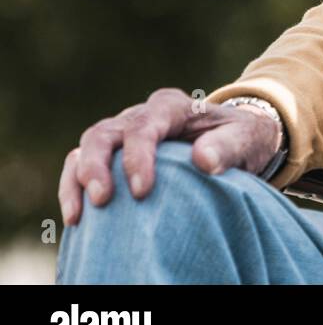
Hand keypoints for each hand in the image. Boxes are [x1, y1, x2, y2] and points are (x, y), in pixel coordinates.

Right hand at [58, 87, 282, 226]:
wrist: (235, 139)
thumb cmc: (241, 138)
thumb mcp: (247, 138)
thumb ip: (229, 146)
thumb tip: (203, 160)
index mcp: (173, 106)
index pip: (145, 126)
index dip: (138, 156)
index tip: (142, 191)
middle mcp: (142, 114)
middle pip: (105, 132)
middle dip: (97, 165)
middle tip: (103, 200)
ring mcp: (123, 132)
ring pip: (87, 146)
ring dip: (78, 178)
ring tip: (79, 214)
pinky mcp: (113, 153)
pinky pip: (81, 164)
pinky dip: (73, 187)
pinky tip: (75, 217)